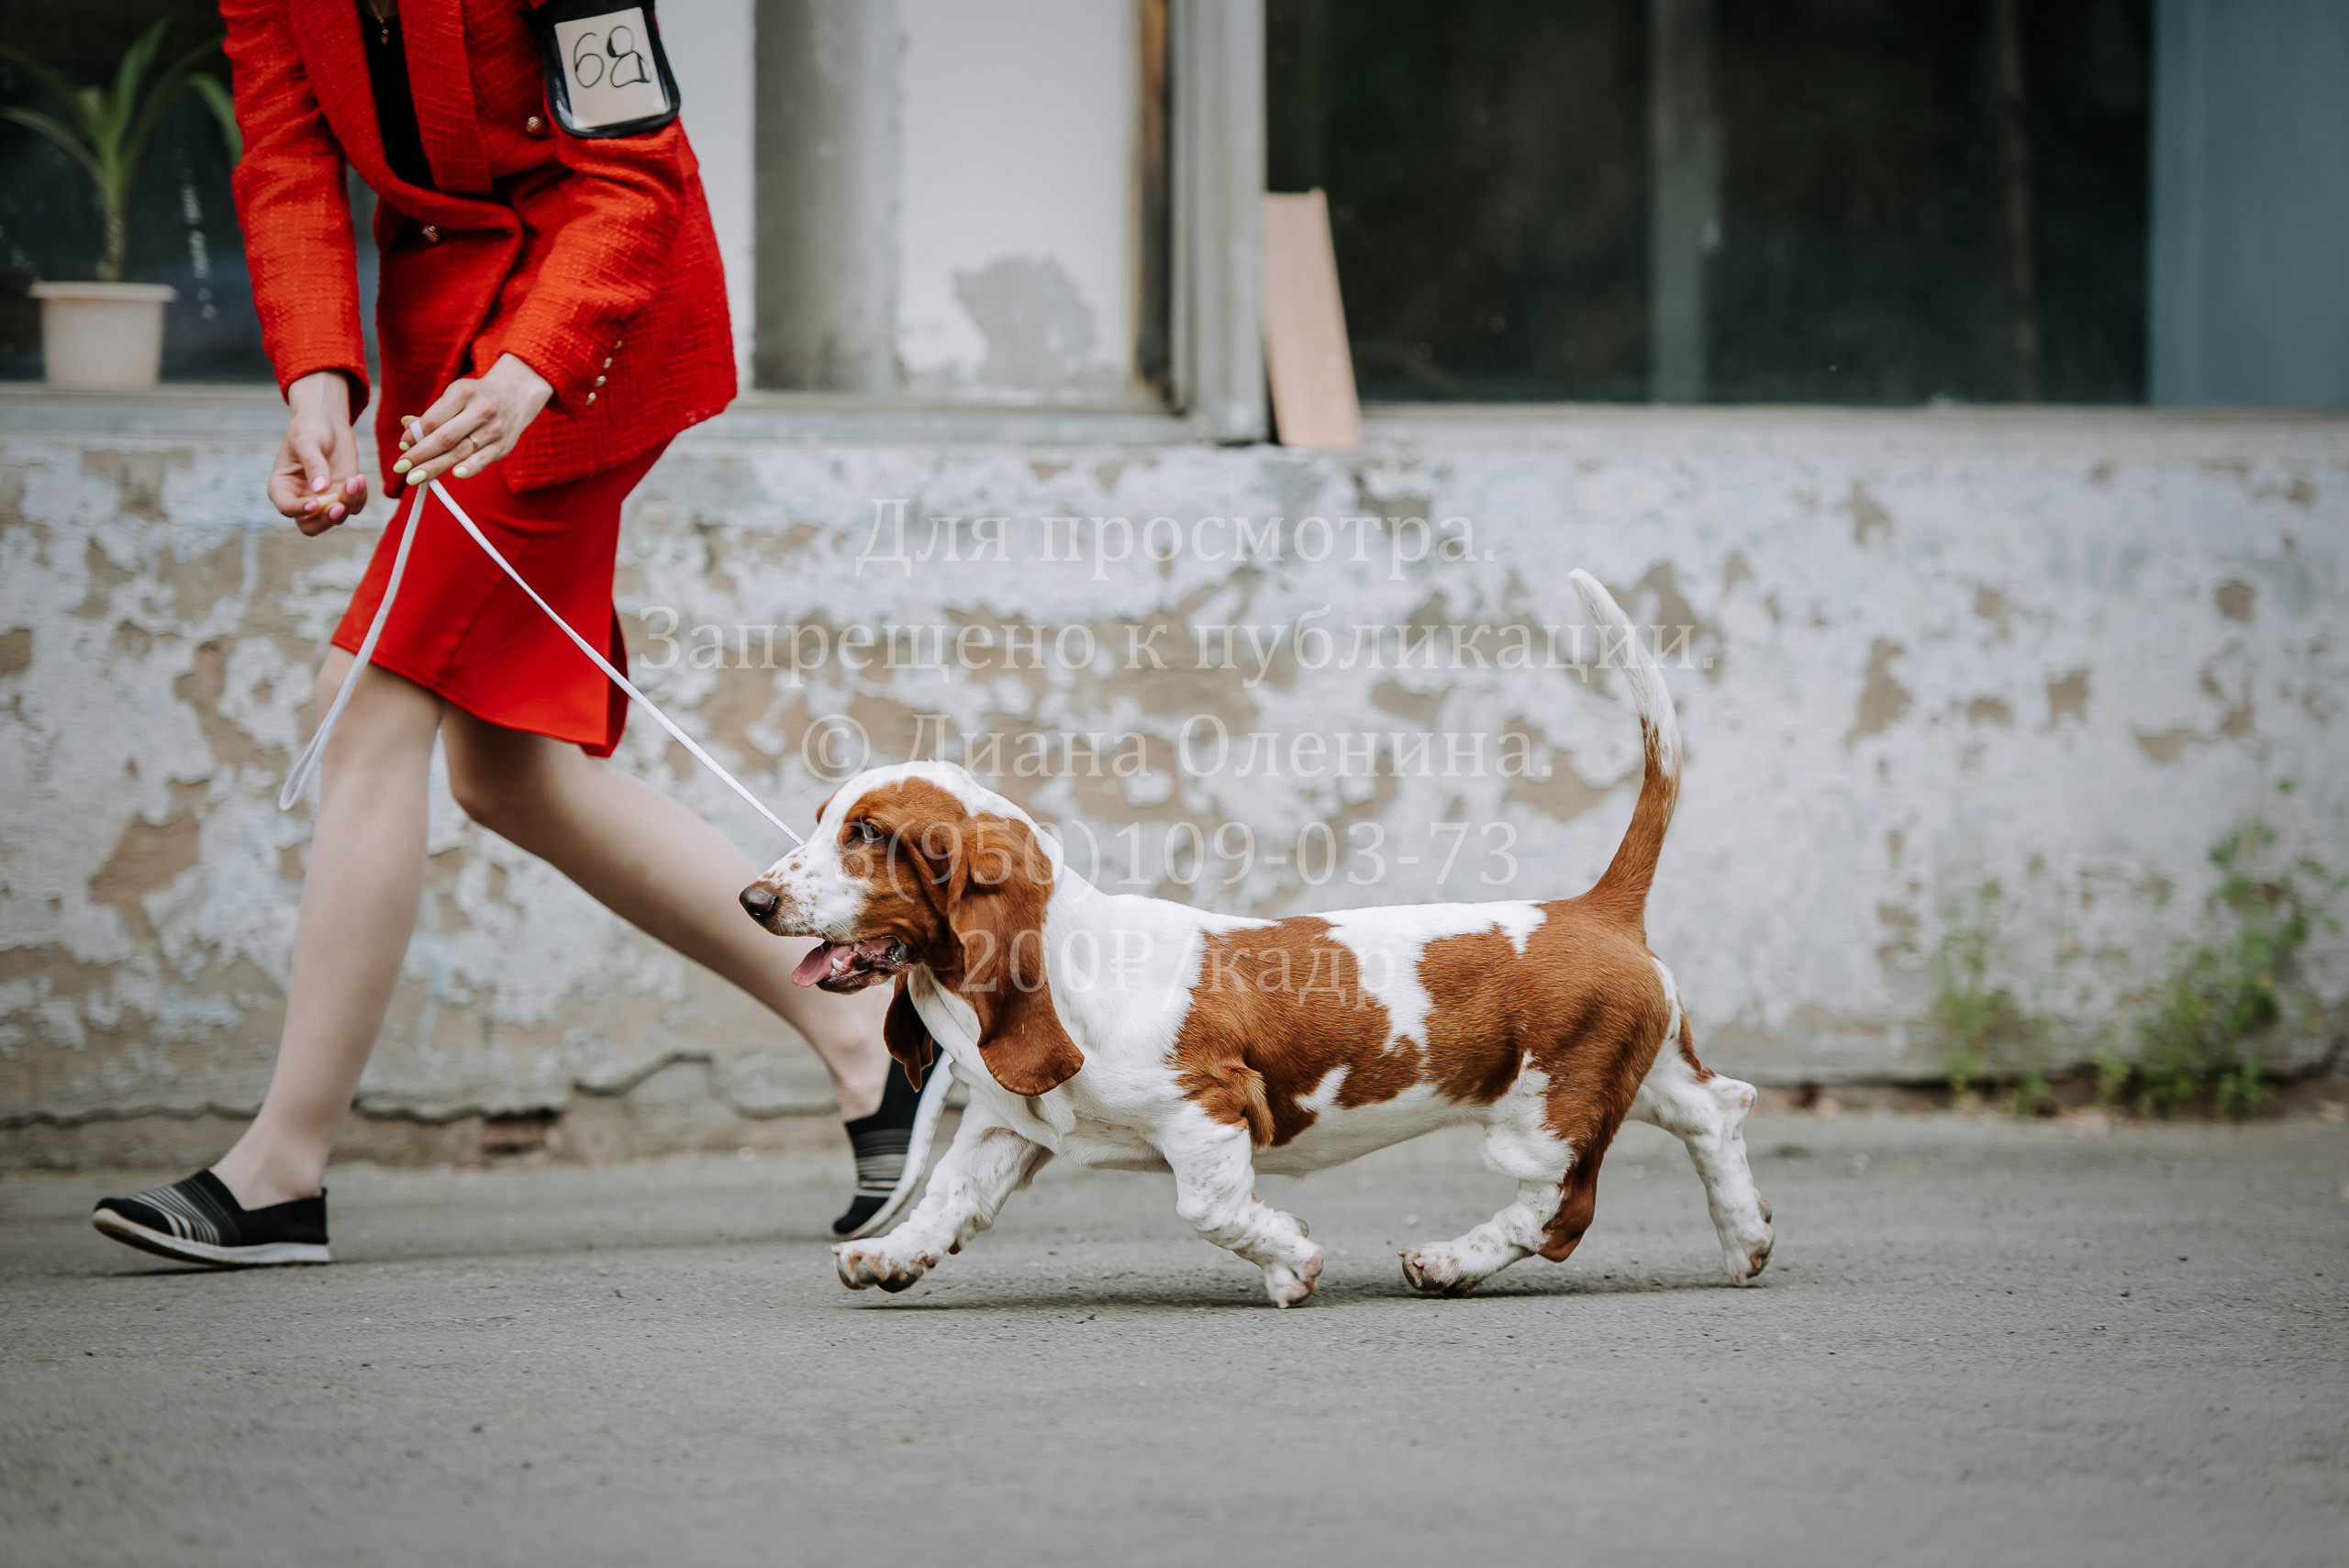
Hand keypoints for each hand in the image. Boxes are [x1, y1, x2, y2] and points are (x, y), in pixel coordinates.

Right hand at [269, 372, 368, 535]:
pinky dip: (360, 497)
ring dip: (349, 503)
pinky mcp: (344, 494)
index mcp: (282, 487)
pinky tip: (360, 478)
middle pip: (310, 526)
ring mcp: (325, 499)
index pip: (286, 508)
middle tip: (339, 506)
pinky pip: (355, 506)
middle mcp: (302, 498)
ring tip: (355, 479)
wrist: (327, 421)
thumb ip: (313, 464)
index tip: (314, 503)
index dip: (298, 510)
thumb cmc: (309, 428)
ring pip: (337, 518)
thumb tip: (320, 490)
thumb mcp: (307, 441)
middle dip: (326, 521)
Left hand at [392, 354, 554, 489]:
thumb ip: (432, 413)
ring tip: (416, 477)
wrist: (516, 394)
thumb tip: (407, 428)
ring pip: (461, 452)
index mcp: (463, 393)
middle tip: (401, 469)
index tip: (403, 448)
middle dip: (420, 455)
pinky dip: (469, 468)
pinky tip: (454, 475)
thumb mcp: (455, 395)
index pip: (433, 419)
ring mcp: (494, 429)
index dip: (415, 436)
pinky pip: (482, 460)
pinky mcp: (503, 446)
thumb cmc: (477, 397)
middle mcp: (481, 410)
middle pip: (445, 438)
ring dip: (436, 467)